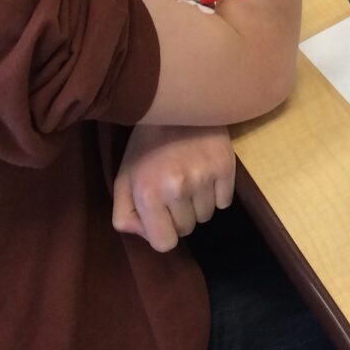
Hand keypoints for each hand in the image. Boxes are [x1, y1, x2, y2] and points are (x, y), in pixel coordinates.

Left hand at [112, 125, 234, 251]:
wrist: (177, 105)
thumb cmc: (146, 146)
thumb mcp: (123, 180)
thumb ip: (125, 216)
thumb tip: (148, 236)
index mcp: (148, 194)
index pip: (165, 243)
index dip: (164, 232)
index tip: (163, 215)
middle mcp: (177, 188)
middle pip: (188, 229)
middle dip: (180, 215)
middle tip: (175, 189)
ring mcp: (204, 177)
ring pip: (207, 216)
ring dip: (199, 203)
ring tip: (190, 178)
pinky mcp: (225, 166)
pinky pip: (225, 202)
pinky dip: (217, 193)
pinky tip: (206, 173)